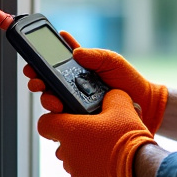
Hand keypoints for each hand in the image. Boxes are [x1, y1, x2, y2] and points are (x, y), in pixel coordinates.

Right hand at [23, 37, 167, 133]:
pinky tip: (58, 122)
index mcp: (77, 70)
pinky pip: (64, 124)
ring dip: (47, 102)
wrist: (145, 105)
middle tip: (37, 83)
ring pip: (52, 104)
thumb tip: (75, 52)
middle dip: (37, 83)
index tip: (31, 62)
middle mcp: (73, 88)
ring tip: (54, 102)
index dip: (38, 63)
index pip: (52, 64)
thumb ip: (95, 55)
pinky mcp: (81, 122)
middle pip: (46, 85)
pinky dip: (58, 124)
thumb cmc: (128, 81)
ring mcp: (76, 105)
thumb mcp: (113, 61)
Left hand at [37, 89, 155, 176]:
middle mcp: (66, 152)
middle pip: (60, 140)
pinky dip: (90, 165)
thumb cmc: (127, 135)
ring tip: (103, 145)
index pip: (44, 124)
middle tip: (93, 130)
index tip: (65, 117)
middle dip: (73, 135)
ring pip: (71, 156)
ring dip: (81, 151)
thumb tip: (109, 96)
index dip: (53, 119)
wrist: (140, 165)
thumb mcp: (121, 104)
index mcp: (68, 130)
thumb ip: (109, 96)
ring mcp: (74, 170)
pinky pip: (82, 170)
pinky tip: (108, 159)